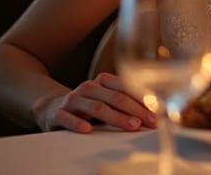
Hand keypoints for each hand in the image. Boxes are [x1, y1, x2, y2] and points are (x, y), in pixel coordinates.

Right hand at [32, 72, 156, 132]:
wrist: (51, 107)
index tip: (159, 111)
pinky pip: (67, 118)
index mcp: (104, 81)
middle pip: (116, 98)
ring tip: (131, 125)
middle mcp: (90, 87)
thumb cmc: (88, 104)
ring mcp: (73, 99)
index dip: (144, 100)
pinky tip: (88, 129)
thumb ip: (126, 102)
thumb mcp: (106, 99)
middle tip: (150, 121)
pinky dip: (77, 123)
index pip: (127, 88)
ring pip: (97, 107)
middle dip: (136, 110)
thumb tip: (155, 112)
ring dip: (116, 117)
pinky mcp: (58, 113)